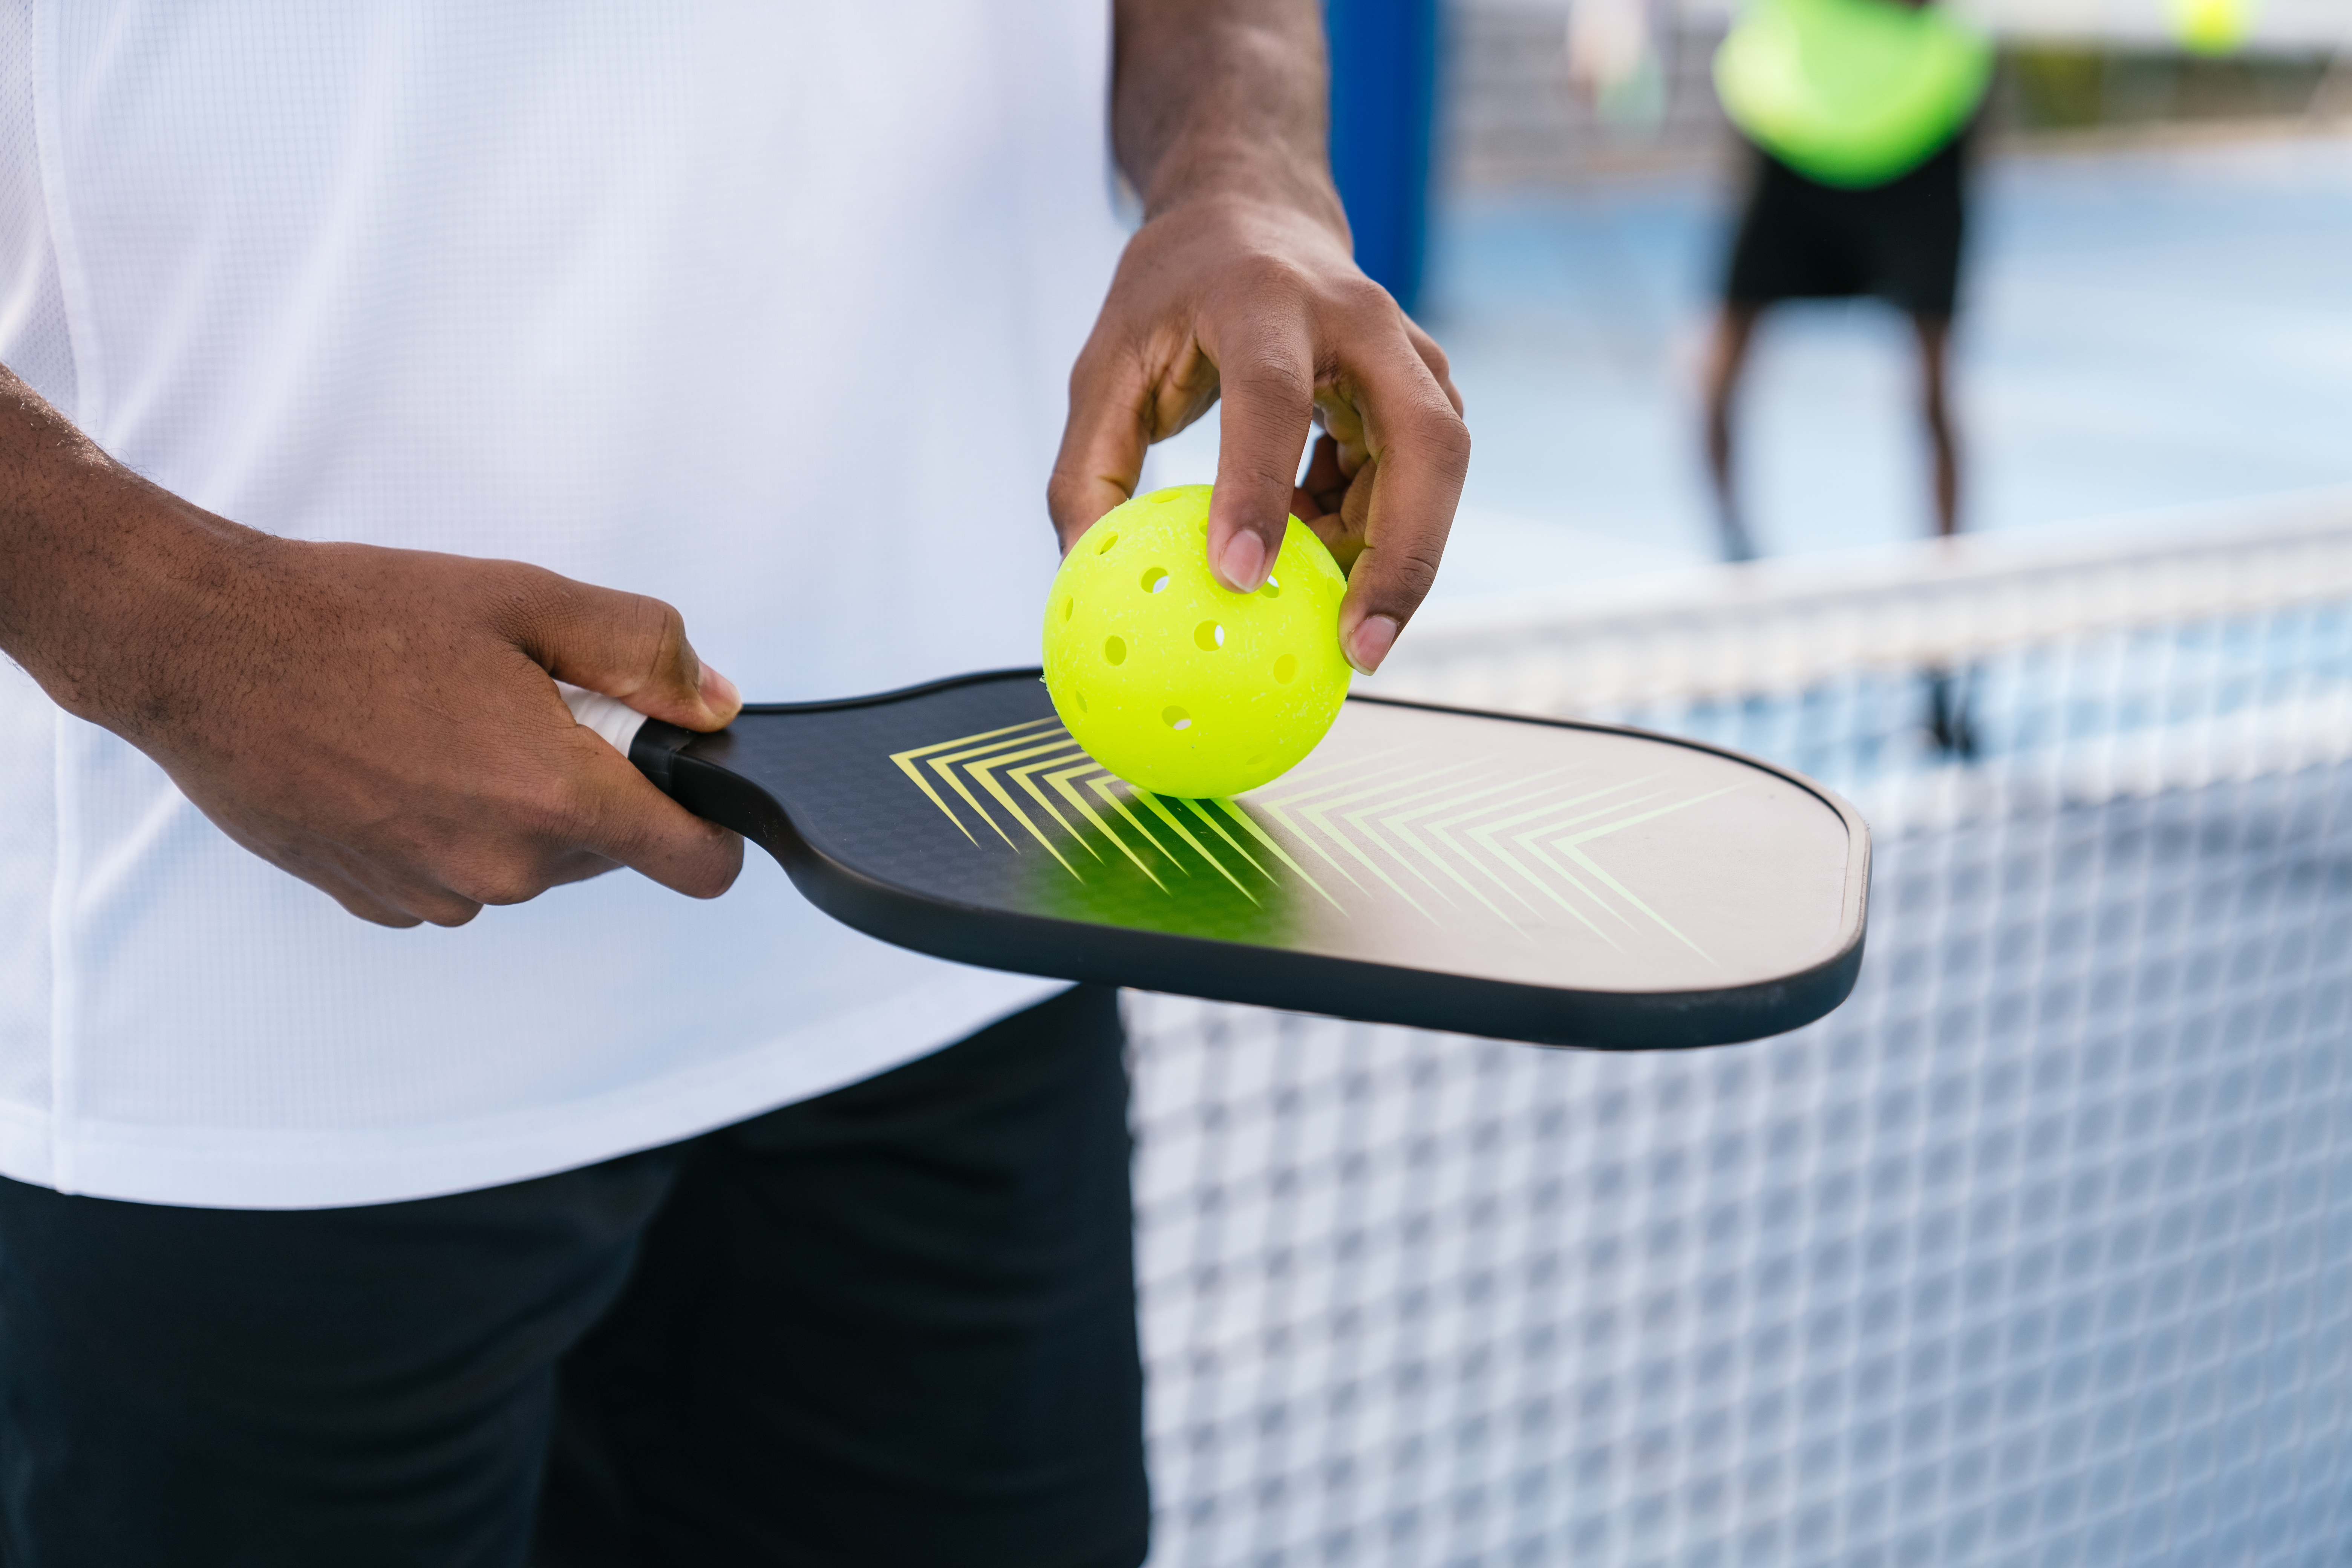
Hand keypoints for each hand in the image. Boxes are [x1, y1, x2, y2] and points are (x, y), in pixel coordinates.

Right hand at [124, 537, 746, 927]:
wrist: (208, 648)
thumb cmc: (356, 617)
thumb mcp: (527, 600)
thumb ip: (643, 654)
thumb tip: (712, 704)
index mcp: (554, 797)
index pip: (693, 866)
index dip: (708, 831)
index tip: (690, 792)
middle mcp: (500, 867)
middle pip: (605, 853)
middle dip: (588, 788)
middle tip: (521, 710)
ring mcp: (432, 891)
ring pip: (525, 864)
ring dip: (511, 808)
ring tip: (444, 726)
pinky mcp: (375, 900)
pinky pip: (452, 874)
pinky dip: (446, 827)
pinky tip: (396, 763)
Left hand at [1049, 194, 1468, 674]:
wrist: (1253, 212)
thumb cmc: (1173, 292)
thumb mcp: (1106, 364)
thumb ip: (1087, 469)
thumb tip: (1083, 576)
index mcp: (1263, 299)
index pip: (1271, 399)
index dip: (1258, 490)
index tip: (1237, 578)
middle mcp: (1357, 318)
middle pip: (1426, 441)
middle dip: (1405, 555)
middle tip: (1361, 651)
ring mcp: (1407, 350)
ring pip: (1439, 468)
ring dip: (1393, 553)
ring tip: (1330, 616)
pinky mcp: (1424, 385)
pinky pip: (1418, 477)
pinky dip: (1375, 531)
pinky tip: (1318, 550)